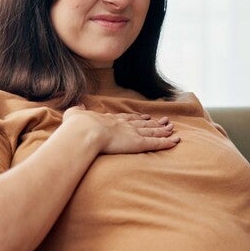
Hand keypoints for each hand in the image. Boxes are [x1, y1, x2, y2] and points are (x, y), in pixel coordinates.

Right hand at [63, 105, 179, 153]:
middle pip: (143, 124)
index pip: (128, 119)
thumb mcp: (74, 114)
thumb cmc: (77, 126)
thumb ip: (77, 110)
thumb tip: (77, 106)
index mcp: (110, 119)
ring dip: (163, 131)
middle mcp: (124, 125)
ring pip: (153, 132)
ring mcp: (133, 133)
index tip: (145, 117)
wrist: (84, 131)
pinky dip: (166, 142)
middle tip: (164, 121)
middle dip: (154, 123)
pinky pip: (156, 143)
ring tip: (173, 129)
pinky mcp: (138, 143)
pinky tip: (175, 142)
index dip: (137, 118)